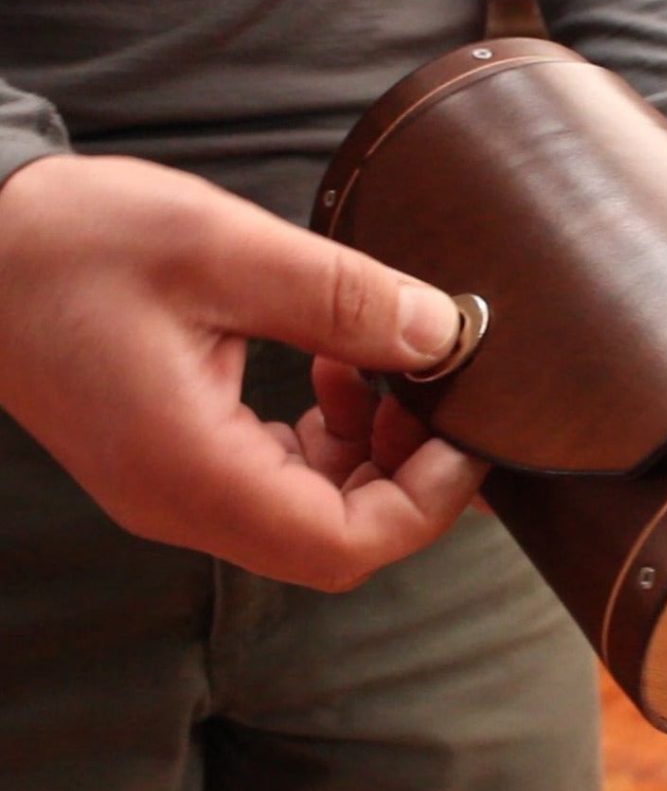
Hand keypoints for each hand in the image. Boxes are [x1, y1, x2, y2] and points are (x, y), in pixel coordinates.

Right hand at [0, 154, 486, 589]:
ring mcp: (181, 484)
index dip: (428, 501)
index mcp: (193, 472)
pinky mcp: (181, 454)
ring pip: (315, 507)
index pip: (343, 545)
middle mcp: (186, 500)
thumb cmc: (73, 245)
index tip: (468, 434)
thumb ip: (343, 298)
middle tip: (432, 389)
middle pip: (338, 535)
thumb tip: (440, 335)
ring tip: (378, 365)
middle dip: (407, 471)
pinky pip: (281, 473)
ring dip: (370, 448)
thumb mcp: (223, 251)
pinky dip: (328, 432)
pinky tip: (331, 367)